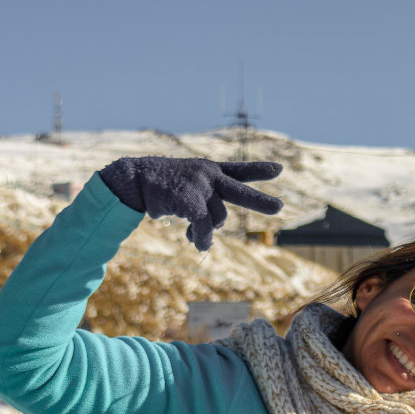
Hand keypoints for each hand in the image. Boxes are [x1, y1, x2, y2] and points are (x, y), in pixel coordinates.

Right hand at [98, 157, 282, 250]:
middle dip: (260, 202)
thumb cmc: (161, 187)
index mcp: (210, 170)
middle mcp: (208, 176)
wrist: (134, 179)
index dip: (259, 171)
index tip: (279, 170)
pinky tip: (197, 243)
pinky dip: (202, 238)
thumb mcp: (186, 189)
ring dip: (207, 231)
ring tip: (194, 235)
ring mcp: (200, 186)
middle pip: (240, 192)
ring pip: (217, 219)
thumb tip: (209, 237)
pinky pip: (204, 226)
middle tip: (280, 207)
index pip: (238, 170)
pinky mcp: (191, 200)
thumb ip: (204, 207)